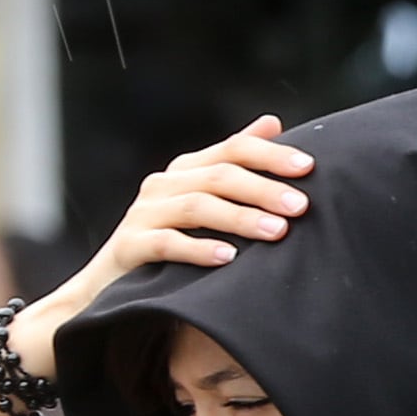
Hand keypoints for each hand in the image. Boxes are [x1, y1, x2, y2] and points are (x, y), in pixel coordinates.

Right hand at [12, 117, 318, 373]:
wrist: (107, 292)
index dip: (271, 154)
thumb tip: (274, 123)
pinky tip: (228, 259)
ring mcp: (142, 214)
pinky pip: (165, 244)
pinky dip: (198, 249)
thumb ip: (233, 165)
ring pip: (196, 206)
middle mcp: (162, 184)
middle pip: (218, 176)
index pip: (232, 149)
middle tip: (301, 207)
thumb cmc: (167, 247)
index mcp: (184, 170)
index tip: (310, 167)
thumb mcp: (202, 204)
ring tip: (277, 233)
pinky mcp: (127, 247)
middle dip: (264, 189)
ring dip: (240, 218)